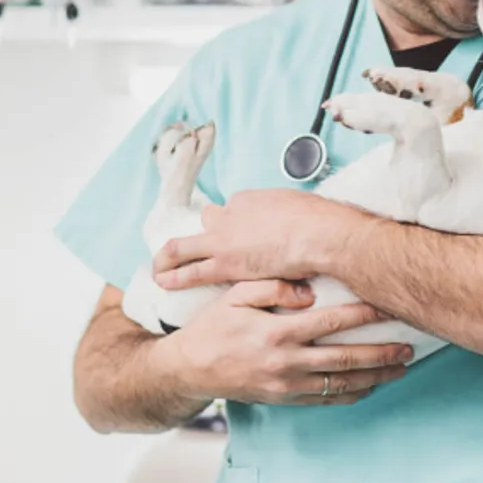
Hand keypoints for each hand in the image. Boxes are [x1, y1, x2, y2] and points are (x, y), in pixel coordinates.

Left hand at [153, 189, 366, 290]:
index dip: (238, 224)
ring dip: (169, 257)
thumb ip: (290, 216)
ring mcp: (224, 238)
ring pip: (184, 245)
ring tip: (160, 267)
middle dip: (205, 232)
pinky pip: (190, 271)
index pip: (235, 211)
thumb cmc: (321, 222)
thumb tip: (297, 223)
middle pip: (209, 219)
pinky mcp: (225, 263)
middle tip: (198, 246)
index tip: (243, 235)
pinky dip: (173, 276)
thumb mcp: (302, 208)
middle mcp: (232, 214)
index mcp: (252, 200)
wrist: (322, 235)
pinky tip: (163, 282)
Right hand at [161, 279, 412, 405]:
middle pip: (346, 356)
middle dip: (382, 351)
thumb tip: (308, 290)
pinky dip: (352, 393)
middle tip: (410, 345)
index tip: (388, 306)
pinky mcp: (284, 399)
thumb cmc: (213, 326)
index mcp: (276, 331)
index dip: (364, 313)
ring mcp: (287, 384)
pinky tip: (372, 386)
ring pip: (341, 382)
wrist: (189, 369)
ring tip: (401, 367)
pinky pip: (326, 399)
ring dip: (375, 375)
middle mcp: (286, 361)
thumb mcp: (233, 295)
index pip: (331, 321)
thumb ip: (270, 287)